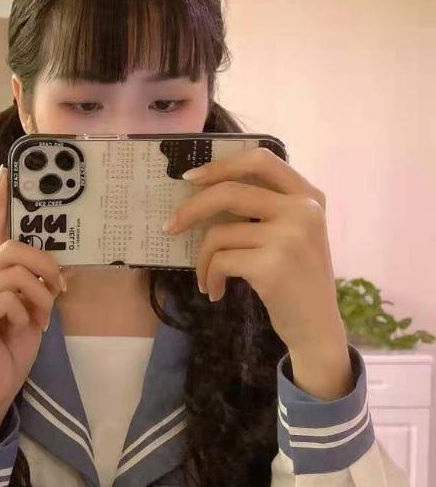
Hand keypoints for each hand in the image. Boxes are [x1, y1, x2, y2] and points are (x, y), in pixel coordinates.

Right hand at [0, 164, 66, 410]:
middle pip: (14, 250)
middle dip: (46, 269)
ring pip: (13, 275)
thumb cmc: (13, 347)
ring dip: (39, 298)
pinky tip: (24, 329)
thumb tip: (57, 266)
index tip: (5, 170)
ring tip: (40, 320)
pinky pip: (6, 299)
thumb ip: (36, 284)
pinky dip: (25, 314)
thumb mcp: (33, 309)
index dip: (0, 200)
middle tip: (58, 293)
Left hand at [164, 147, 346, 354]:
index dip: (221, 165)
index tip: (190, 179)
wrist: (317, 327)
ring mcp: (289, 237)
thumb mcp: (293, 234)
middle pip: (229, 192)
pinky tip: (216, 292)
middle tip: (170, 227)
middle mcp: (303, 210)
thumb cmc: (295, 280)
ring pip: (219, 233)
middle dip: (191, 209)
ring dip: (202, 260)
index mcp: (308, 196)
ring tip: (207, 279)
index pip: (260, 160)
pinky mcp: (272, 265)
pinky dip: (210, 277)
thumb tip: (204, 192)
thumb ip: (266, 208)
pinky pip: (221, 261)